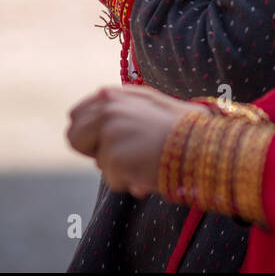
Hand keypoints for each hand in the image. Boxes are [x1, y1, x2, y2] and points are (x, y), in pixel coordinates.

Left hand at [65, 86, 212, 197]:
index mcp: (111, 95)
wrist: (200, 144)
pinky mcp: (114, 159)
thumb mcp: (150, 100)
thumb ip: (122, 98)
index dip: (87, 132)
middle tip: (117, 157)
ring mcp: (109, 135)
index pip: (76, 115)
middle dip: (92, 151)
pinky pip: (113, 180)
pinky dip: (129, 181)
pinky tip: (148, 170)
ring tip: (145, 159)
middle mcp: (105, 111)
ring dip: (117, 167)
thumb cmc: (181, 124)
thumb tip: (99, 94)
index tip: (100, 142)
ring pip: (98, 162)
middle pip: (74, 139)